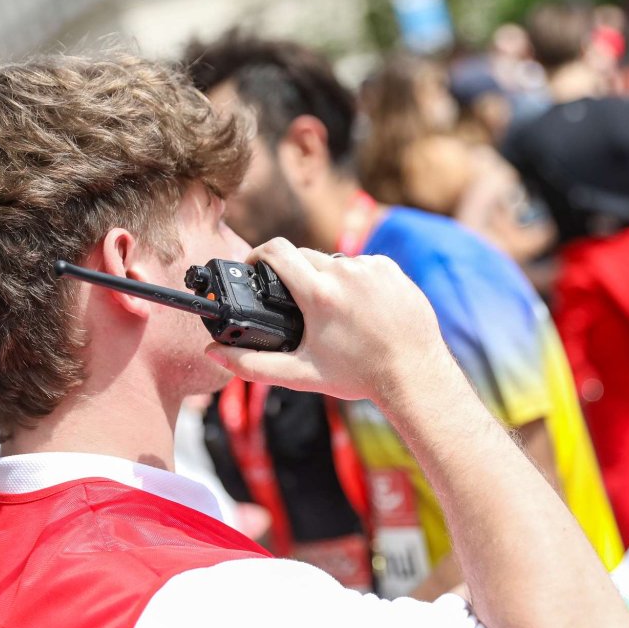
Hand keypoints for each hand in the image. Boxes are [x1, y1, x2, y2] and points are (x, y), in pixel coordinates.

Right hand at [205, 239, 451, 402]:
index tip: (253, 267)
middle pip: (304, 256)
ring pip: (335, 262)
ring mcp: (371, 267)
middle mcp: (345, 272)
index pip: (275, 251)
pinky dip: (357, 281)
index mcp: (320, 294)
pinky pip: (363, 266)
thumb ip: (253, 365)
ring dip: (327, 278)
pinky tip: (362, 307)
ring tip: (333, 311)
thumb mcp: (302, 374)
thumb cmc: (359, 376)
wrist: (415, 374)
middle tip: (296, 302)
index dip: (257, 255)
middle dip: (294, 274)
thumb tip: (213, 353)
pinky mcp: (391, 268)